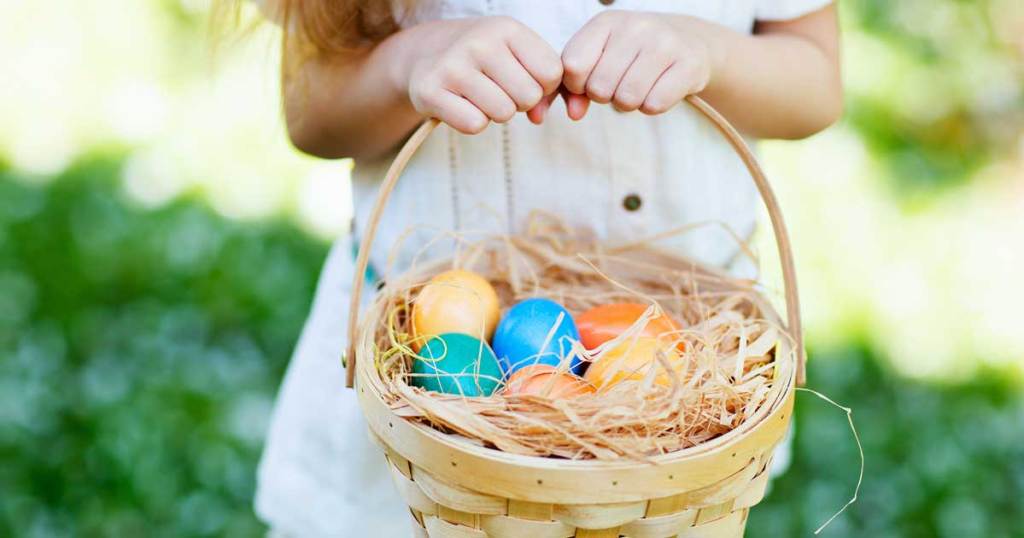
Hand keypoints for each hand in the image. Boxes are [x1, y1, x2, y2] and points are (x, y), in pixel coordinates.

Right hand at [403, 17, 562, 133]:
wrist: (423, 55)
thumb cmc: (481, 60)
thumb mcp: (514, 53)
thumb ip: (542, 82)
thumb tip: (539, 117)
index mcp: (506, 28)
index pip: (552, 72)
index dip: (542, 86)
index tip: (522, 80)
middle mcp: (479, 42)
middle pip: (529, 96)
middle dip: (518, 102)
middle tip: (497, 90)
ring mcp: (453, 66)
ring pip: (503, 113)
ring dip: (494, 113)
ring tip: (478, 96)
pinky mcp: (430, 91)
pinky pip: (474, 124)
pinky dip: (470, 122)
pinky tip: (459, 104)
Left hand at [559, 11, 715, 117]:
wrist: (687, 41)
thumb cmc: (631, 55)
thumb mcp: (598, 59)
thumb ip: (574, 87)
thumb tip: (574, 114)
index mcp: (606, 22)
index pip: (573, 66)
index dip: (577, 85)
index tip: (590, 80)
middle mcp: (635, 26)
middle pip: (599, 88)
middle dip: (606, 97)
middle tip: (620, 84)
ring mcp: (665, 43)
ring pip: (627, 99)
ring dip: (629, 104)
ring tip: (638, 87)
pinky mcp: (689, 64)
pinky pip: (654, 105)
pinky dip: (652, 106)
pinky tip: (658, 89)